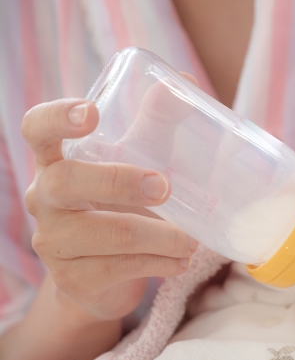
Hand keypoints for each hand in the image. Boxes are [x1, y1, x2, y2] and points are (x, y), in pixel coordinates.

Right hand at [22, 97, 197, 320]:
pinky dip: (159, 263)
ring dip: (161, 236)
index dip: (57, 118)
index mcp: (56, 160)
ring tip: (192, 241)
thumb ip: (155, 125)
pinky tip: (180, 261)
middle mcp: (44, 198)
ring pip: (107, 234)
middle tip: (165, 187)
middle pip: (67, 182)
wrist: (105, 275)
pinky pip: (119, 268)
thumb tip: (184, 81)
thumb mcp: (136, 162)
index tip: (90, 113)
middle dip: (121, 182)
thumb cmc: (121, 204)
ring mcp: (53, 241)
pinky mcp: (72, 278)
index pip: (37, 129)